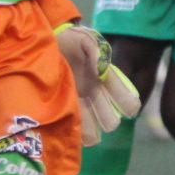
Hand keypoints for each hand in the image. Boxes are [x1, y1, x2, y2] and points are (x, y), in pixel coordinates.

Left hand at [54, 24, 142, 145]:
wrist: (45, 41)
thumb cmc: (70, 40)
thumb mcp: (86, 41)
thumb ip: (97, 54)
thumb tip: (102, 72)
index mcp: (105, 79)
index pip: (125, 97)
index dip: (129, 104)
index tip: (129, 108)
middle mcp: (94, 94)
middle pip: (110, 118)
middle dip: (108, 120)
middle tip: (104, 119)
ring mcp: (79, 102)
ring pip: (92, 128)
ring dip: (92, 132)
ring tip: (88, 134)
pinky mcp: (63, 108)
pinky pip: (74, 127)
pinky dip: (75, 133)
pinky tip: (70, 133)